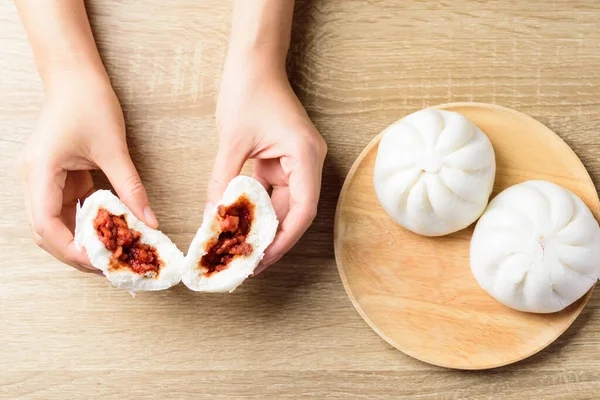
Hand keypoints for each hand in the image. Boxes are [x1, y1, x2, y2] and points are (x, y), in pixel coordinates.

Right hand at [18, 71, 157, 272]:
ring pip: (55, 223)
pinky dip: (84, 223)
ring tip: (110, 254)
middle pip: (46, 231)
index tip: (100, 262)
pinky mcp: (55, 177)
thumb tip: (150, 222)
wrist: (75, 76)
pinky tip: (106, 233)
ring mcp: (42, 179)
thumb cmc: (89, 102)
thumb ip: (131, 188)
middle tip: (108, 266)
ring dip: (80, 240)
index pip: (46, 225)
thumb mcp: (113, 148)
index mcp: (40, 172)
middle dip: (75, 252)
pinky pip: (66, 208)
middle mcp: (33, 179)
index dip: (70, 249)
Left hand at [209, 49, 326, 273]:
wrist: (254, 62)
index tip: (264, 258)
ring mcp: (296, 162)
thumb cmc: (248, 90)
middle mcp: (307, 162)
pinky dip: (258, 208)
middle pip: (295, 211)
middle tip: (250, 262)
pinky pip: (273, 192)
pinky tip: (241, 225)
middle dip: (273, 238)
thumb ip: (224, 180)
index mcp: (305, 156)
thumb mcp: (232, 140)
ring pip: (284, 205)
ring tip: (243, 249)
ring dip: (265, 226)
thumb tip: (213, 217)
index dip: (285, 239)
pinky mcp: (282, 160)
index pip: (304, 209)